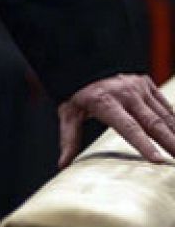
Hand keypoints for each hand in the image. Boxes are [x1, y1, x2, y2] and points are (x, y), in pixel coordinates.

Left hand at [58, 73, 174, 165]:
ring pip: (165, 116)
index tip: (158, 161)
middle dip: (171, 143)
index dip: (144, 145)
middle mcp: (126, 94)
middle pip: (154, 124)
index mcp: (106, 102)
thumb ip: (69, 139)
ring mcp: (139, 87)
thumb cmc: (77, 93)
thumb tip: (63, 164)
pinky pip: (165, 106)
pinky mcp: (147, 83)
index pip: (129, 128)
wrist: (85, 62)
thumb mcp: (69, 113)